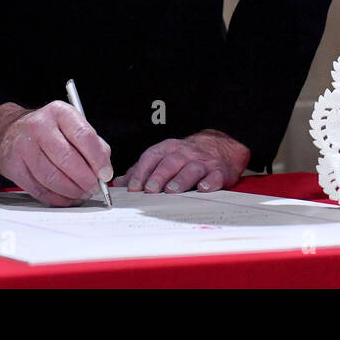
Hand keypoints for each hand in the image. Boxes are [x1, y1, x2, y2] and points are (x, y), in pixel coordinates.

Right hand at [0, 101, 112, 206]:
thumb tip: (104, 170)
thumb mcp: (70, 125)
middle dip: (85, 179)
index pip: (84, 136)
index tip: (105, 174)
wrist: (8, 132)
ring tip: (82, 194)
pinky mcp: (14, 167)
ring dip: (72, 191)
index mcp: (59, 112)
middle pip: (67, 159)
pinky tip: (66, 197)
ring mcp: (24, 146)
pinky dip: (57, 199)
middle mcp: (39, 126)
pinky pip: (39, 190)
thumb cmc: (47, 130)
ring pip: (52, 178)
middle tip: (94, 188)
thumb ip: (92, 144)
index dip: (98, 159)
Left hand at [120, 129, 250, 193]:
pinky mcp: (218, 172)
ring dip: (180, 179)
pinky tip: (204, 188)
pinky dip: (209, 182)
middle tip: (150, 190)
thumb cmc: (185, 158)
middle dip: (159, 176)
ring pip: (191, 168)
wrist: (219, 148)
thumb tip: (119, 184)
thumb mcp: (162, 159)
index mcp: (167, 149)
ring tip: (172, 191)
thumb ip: (141, 171)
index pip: (151, 157)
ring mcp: (202, 162)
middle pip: (170, 162)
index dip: (141, 172)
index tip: (133, 187)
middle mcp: (184, 153)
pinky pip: (214, 176)